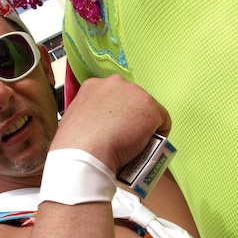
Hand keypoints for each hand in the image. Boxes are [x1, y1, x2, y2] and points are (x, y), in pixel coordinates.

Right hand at [51, 75, 171, 173]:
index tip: (115, 130)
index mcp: (94, 86)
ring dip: (144, 127)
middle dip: (131, 118)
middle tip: (126, 139)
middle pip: (132, 101)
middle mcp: (115, 83)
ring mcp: (135, 94)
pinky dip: (159, 137)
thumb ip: (91, 117)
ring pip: (147, 111)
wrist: (85, 154)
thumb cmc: (74, 146)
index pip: (114, 97)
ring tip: (137, 146)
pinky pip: (163, 123)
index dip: (117, 115)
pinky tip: (148, 149)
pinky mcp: (151, 109)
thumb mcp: (76, 121)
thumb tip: (99, 129)